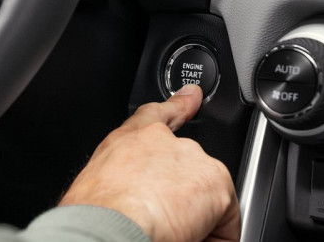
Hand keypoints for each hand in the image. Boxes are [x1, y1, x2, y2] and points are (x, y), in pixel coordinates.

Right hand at [59, 84, 239, 241]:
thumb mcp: (95, 186)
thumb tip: (127, 204)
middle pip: (189, 167)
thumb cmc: (95, 212)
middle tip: (169, 224)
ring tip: (177, 236)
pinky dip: (218, 237)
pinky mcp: (215, 182)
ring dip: (201, 218)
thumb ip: (119, 180)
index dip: (178, 106)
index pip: (157, 115)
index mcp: (130, 141)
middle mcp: (164, 142)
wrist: (110, 224)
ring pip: (209, 194)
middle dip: (185, 196)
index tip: (192, 95)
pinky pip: (228, 218)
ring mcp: (193, 159)